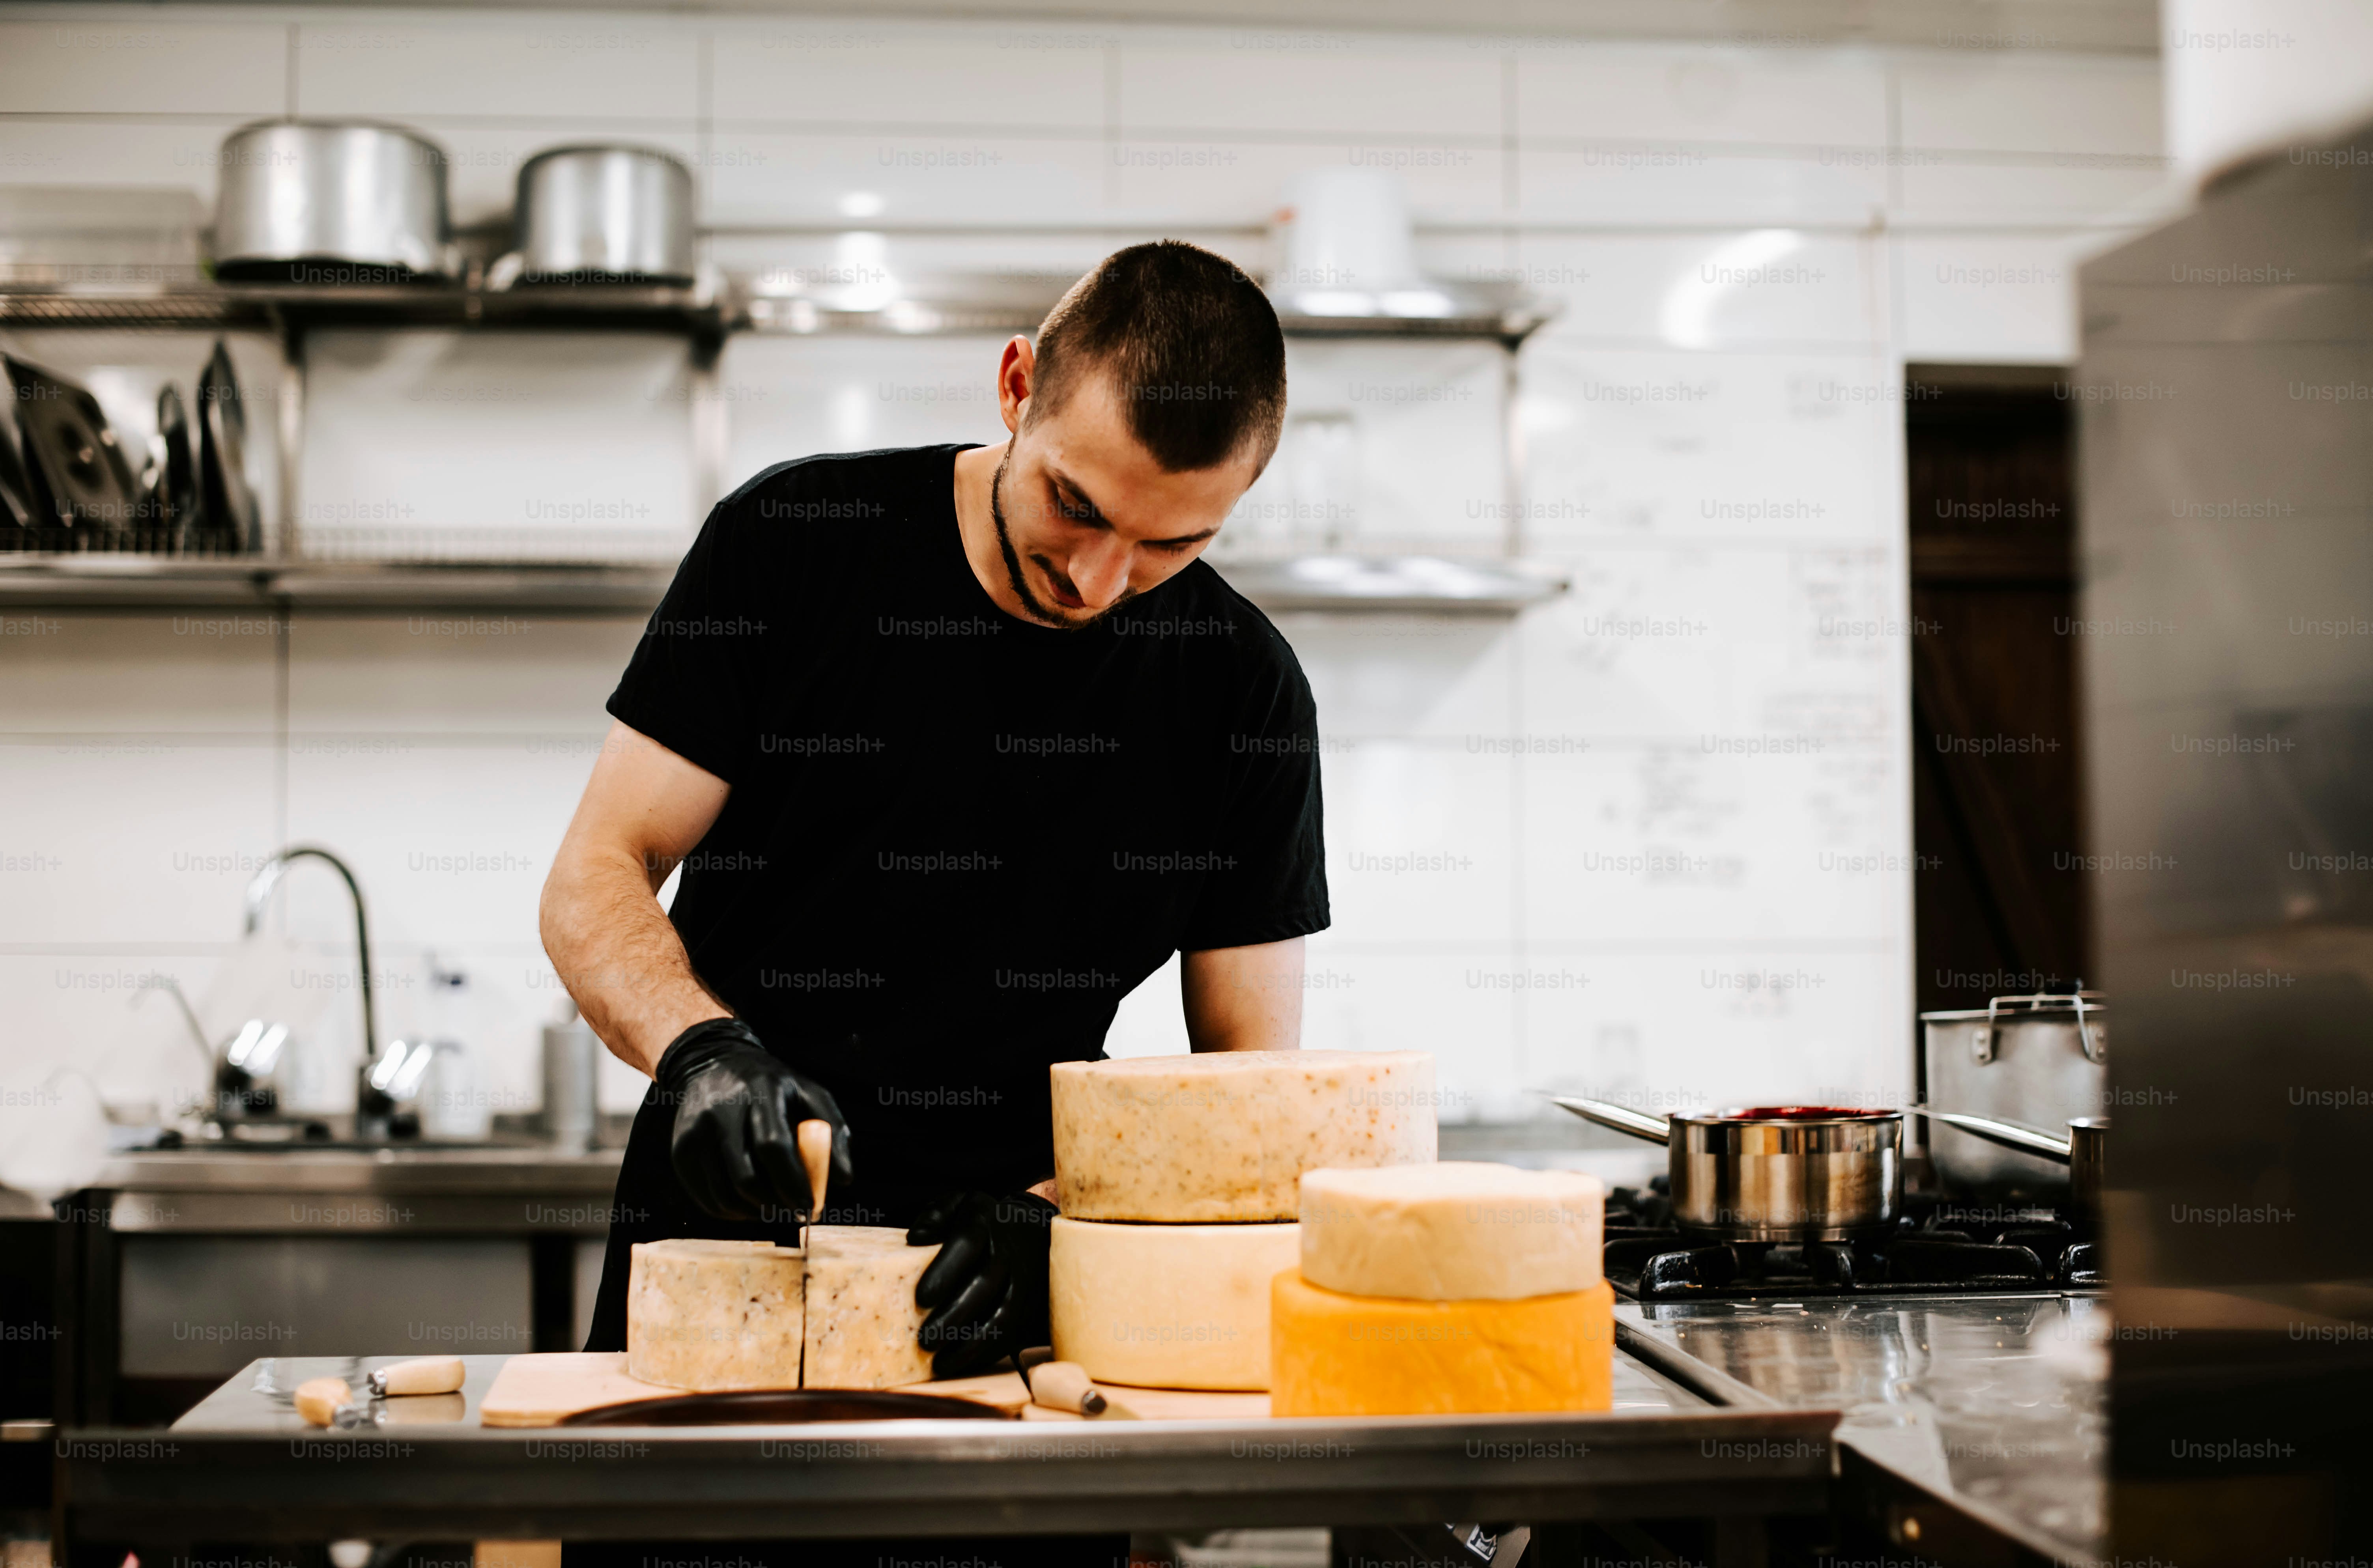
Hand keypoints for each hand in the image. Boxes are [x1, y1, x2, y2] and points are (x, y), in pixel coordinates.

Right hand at [655, 1018, 852, 1221]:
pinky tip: (748, 1205)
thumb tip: (844, 1180)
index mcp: (759, 1092)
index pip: (773, 1146)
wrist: (712, 1062)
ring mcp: (696, 1131)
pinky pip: (706, 1198)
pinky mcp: (681, 1150)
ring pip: (725, 1194)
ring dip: (754, 1213)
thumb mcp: (809, 1093)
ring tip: (773, 1208)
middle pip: (746, 1178)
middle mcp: (721, 1111)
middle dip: (774, 1205)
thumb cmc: (772, 1085)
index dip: (792, 1183)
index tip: (810, 1206)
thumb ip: (833, 1131)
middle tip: (793, 1212)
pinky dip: (731, 1212)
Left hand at [907, 1189, 1056, 1377]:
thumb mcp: (961, 1204)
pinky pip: (1008, 1334)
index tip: (921, 1297)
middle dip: (953, 1316)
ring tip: (938, 1362)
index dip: (945, 1270)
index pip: (967, 1243)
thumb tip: (916, 1237)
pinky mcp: (1025, 1308)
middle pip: (983, 1285)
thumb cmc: (983, 1223)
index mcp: (985, 1223)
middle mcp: (1006, 1252)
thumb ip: (936, 1214)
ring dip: (969, 1343)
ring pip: (1000, 1316)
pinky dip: (982, 1353)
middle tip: (924, 1340)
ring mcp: (1020, 1282)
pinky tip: (956, 1364)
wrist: (1033, 1235)